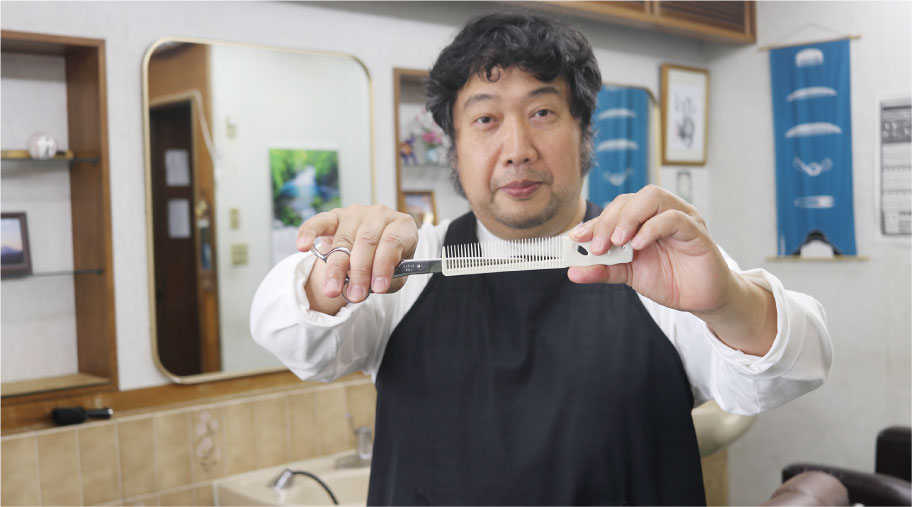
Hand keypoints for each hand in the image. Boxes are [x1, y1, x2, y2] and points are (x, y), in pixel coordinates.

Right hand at [296, 204, 418, 310]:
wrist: (373, 249)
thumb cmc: (387, 262)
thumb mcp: (396, 274)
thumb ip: (387, 280)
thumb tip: (369, 287)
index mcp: (402, 226)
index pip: (392, 243)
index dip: (383, 265)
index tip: (377, 288)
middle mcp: (380, 214)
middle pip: (366, 242)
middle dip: (359, 272)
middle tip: (354, 296)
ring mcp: (356, 213)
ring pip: (344, 240)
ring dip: (336, 268)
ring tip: (333, 290)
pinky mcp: (334, 216)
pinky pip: (319, 222)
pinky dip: (309, 233)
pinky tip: (302, 246)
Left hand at [567, 185, 735, 313]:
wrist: (702, 298)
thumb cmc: (669, 279)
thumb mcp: (629, 275)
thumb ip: (603, 269)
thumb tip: (573, 272)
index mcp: (643, 219)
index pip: (615, 209)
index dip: (594, 222)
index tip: (576, 238)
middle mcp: (660, 212)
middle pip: (630, 199)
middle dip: (608, 220)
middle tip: (597, 245)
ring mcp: (680, 217)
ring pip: (652, 197)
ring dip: (629, 218)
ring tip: (617, 242)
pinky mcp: (696, 230)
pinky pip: (674, 218)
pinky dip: (652, 228)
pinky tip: (639, 246)